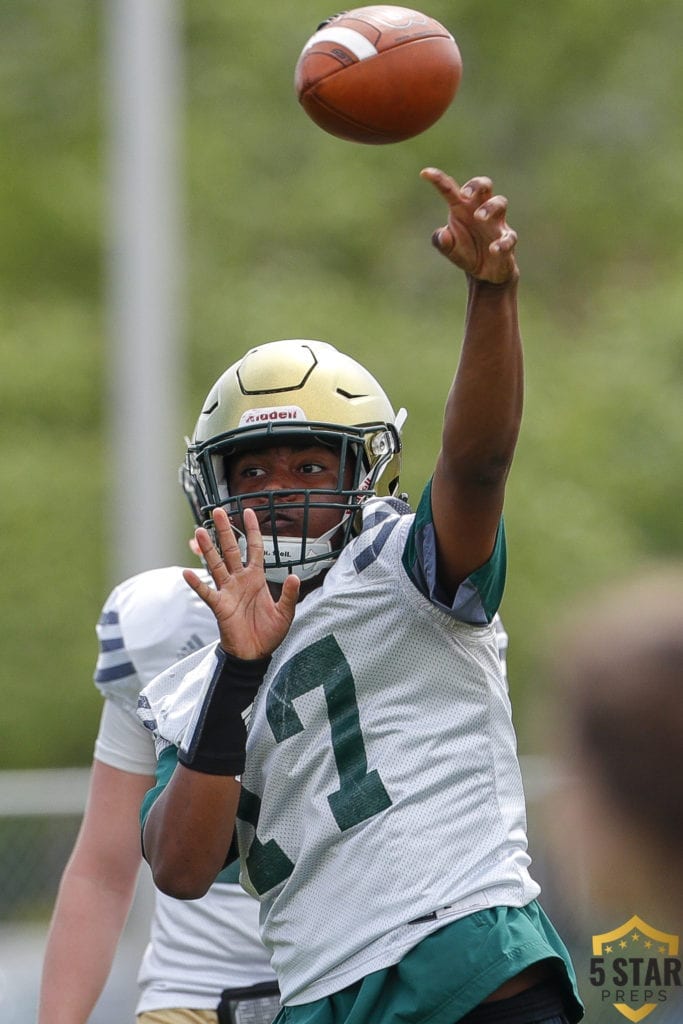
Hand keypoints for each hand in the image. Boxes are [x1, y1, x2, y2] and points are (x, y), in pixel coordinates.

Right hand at [183, 507, 299, 659]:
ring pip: (216, 565)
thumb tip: (294, 576)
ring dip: (208, 549)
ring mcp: (228, 591)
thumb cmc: (268, 633)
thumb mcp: (285, 613)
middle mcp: (240, 580)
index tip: (248, 511)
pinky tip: (188, 572)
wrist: (255, 654)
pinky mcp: (220, 606)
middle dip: (225, 530)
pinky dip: (197, 583)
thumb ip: (289, 594)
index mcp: (257, 578)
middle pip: (231, 550)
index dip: (252, 530)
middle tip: (218, 511)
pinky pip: (207, 592)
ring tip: (199, 531)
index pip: (254, 548)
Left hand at [420, 167, 517, 283]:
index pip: (450, 190)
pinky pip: (509, 237)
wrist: (486, 273)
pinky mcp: (507, 240)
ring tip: (479, 216)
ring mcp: (496, 224)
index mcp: (462, 209)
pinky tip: (493, 249)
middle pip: (484, 185)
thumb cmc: (466, 252)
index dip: (438, 180)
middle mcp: (481, 210)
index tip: (425, 173)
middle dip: (477, 184)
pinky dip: (502, 242)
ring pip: (500, 203)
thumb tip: (442, 235)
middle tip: (466, 194)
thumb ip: (442, 242)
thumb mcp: (450, 249)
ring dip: (490, 207)